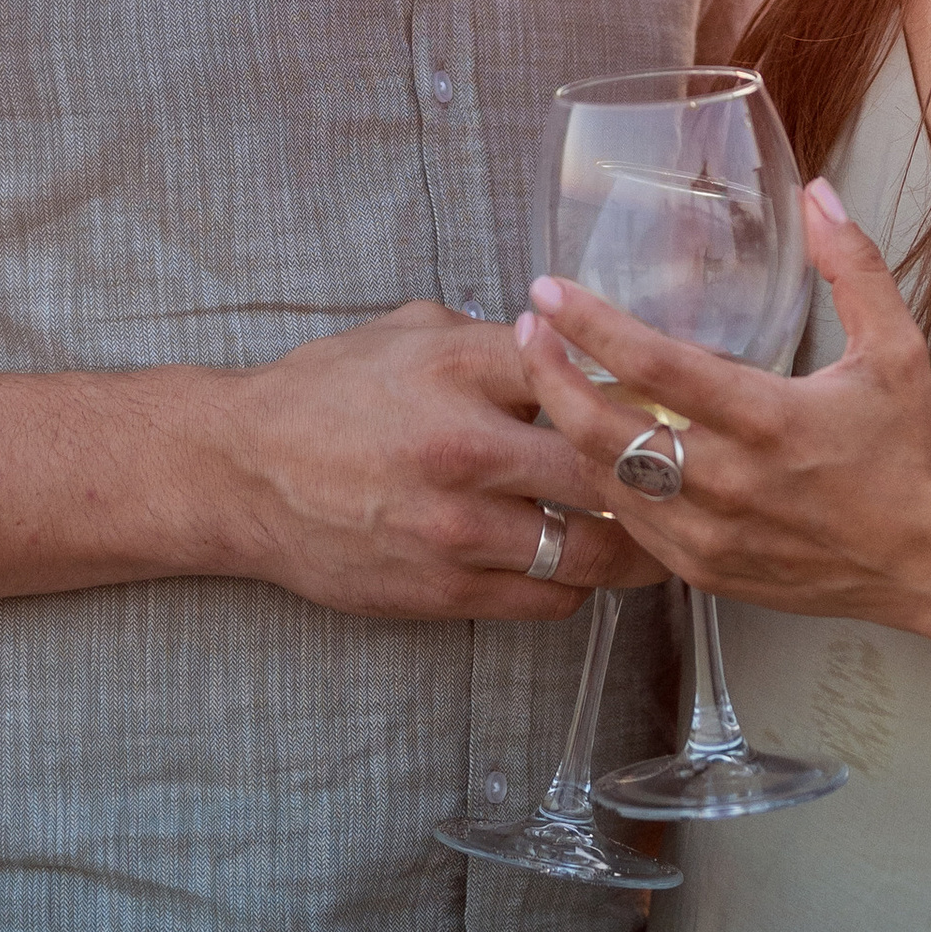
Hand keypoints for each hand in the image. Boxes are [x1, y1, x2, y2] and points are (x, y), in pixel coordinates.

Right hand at [215, 302, 668, 622]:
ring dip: (632, 545)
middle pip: (609, 469)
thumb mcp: (412, 332)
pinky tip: (580, 565)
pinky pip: (546, 599)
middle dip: (656, 478)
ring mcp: (453, 527)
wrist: (241, 470)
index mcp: (461, 366)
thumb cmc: (328, 393)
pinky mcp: (440, 590)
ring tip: (654, 534)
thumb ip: (496, 340)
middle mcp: (463, 447)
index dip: (644, 391)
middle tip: (689, 479)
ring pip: (592, 549)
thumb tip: (574, 346)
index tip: (677, 403)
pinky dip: (575, 584)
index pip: (591, 375)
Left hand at [515, 184, 930, 625]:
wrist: (926, 561)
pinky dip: (604, 484)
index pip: (655, 367)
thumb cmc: (907, 452)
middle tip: (528, 331)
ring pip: (606, 482)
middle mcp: (732, 483)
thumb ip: (854, 266)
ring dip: (566, 429)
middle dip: (550, 376)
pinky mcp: (707, 571)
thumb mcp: (896, 348)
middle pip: (604, 431)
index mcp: (770, 421)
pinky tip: (592, 446)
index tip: (549, 291)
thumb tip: (818, 195)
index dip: (591, 325)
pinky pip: (630, 527)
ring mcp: (713, 535)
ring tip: (546, 379)